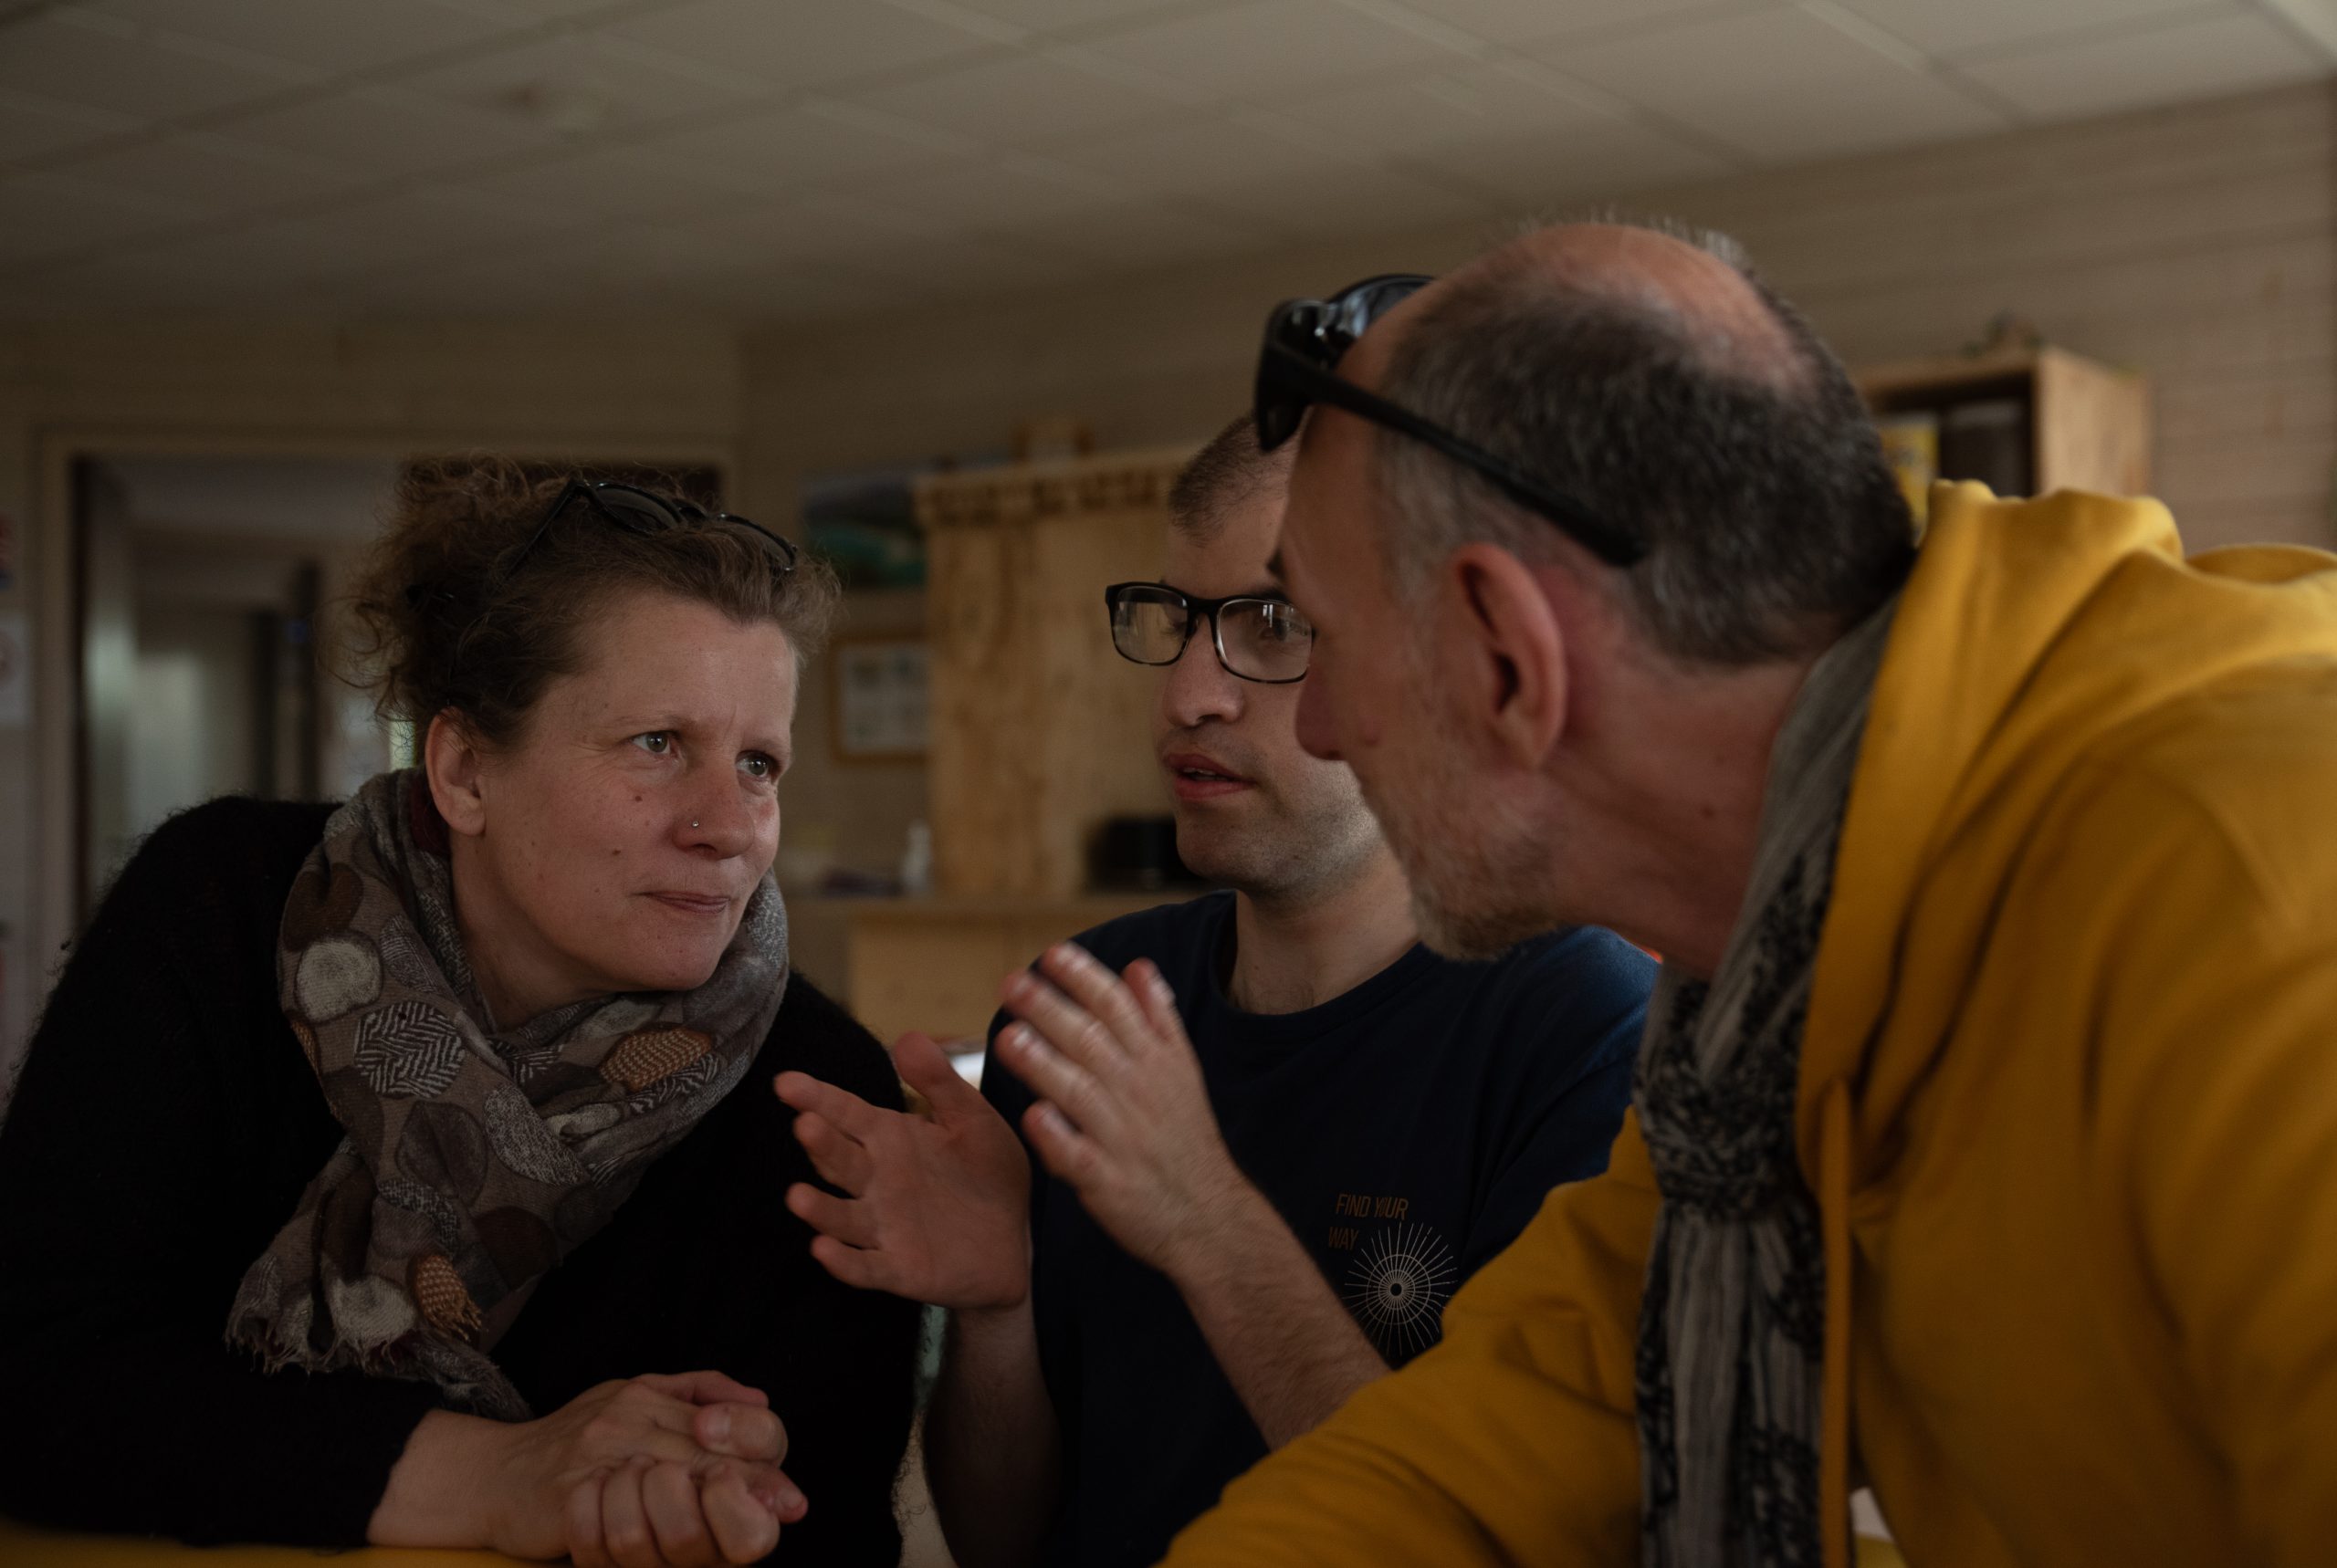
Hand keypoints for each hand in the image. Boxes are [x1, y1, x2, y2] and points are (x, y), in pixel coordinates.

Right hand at [475, 1371, 802, 1560]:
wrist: (493, 1473)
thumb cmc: (571, 1440)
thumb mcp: (633, 1394)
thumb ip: (695, 1389)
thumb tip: (759, 1400)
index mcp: (645, 1395)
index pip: (716, 1419)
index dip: (758, 1450)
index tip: (790, 1488)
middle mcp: (625, 1417)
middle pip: (703, 1450)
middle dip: (751, 1484)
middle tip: (788, 1508)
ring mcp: (598, 1453)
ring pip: (671, 1479)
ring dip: (713, 1509)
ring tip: (746, 1528)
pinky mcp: (572, 1490)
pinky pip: (625, 1513)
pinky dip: (661, 1530)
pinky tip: (682, 1545)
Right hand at [775, 1032, 1032, 1309]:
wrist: (1018, 1240)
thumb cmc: (989, 1173)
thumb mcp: (972, 1120)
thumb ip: (940, 1083)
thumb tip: (906, 1036)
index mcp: (891, 1140)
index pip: (846, 1114)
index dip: (817, 1098)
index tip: (786, 1082)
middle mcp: (878, 1182)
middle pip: (841, 1161)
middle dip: (822, 1145)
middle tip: (805, 1125)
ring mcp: (884, 1227)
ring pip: (842, 1217)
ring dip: (820, 1209)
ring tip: (798, 1196)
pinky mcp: (899, 1269)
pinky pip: (865, 1267)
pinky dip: (844, 1262)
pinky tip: (824, 1250)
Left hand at [992, 945, 1252, 1275]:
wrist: (1209, 1216)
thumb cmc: (1185, 1138)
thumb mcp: (1183, 1071)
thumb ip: (1158, 1018)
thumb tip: (1137, 966)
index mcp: (1156, 1062)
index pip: (1118, 1008)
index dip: (1085, 978)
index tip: (1052, 954)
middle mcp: (1140, 1092)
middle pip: (1092, 1041)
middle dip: (1051, 1009)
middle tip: (1012, 983)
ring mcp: (1123, 1138)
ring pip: (1081, 1093)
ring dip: (1046, 1064)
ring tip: (1010, 1038)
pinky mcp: (1109, 1182)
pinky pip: (1079, 1156)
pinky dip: (1058, 1137)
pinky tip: (1034, 1116)